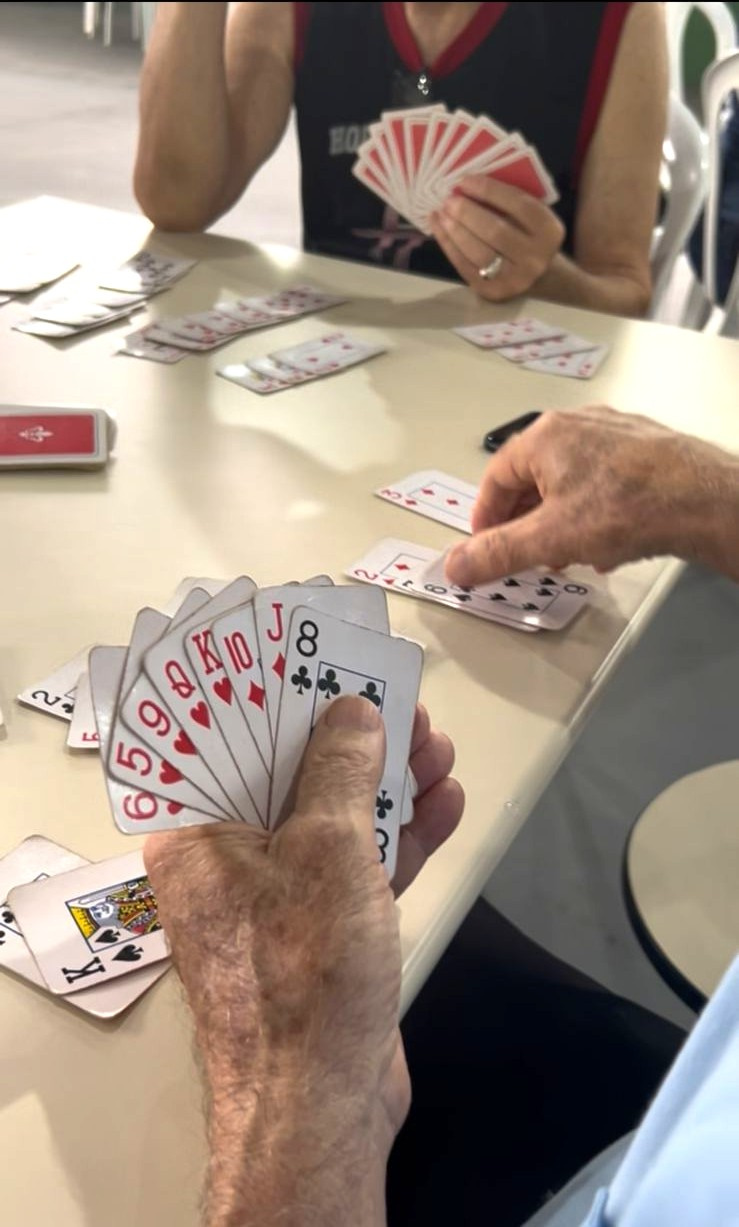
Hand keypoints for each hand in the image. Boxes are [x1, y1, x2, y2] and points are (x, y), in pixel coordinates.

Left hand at [144, 696, 462, 1222]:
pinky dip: (401, 837)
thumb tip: (354, 710)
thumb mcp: (326, 845)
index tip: (328, 662)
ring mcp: (279, 901)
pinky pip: (360, 867)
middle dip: (356, 741)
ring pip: (335, 821)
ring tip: (439, 748)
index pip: (231, 742)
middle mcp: (228, 862)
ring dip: (389, 785)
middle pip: (293, 776)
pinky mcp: (323, 934)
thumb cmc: (305, 965)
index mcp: (197, 835)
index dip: (281, 697)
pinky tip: (445, 802)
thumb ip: (340, 766)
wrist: (322, 1104)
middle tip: (408, 706)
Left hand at [430, 175, 564, 300]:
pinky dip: (448, 245)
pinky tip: (438, 228)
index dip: (490, 191)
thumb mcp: (532, 217)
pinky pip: (465, 266)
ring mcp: (513, 279)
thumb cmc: (531, 236)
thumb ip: (510, 202)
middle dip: (468, 213)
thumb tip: (468, 185)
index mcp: (549, 231)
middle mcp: (535, 258)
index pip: (518, 205)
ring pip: (478, 252)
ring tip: (441, 212)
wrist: (542, 278)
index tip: (465, 180)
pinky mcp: (492, 291)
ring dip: (455, 230)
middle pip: (496, 231)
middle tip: (449, 199)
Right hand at [445, 405, 738, 585]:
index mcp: (545, 436)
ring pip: (569, 480)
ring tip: (565, 554)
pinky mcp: (644, 449)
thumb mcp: (549, 538)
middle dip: (523, 522)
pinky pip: (602, 481)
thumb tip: (456, 566)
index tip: (485, 548)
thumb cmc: (627, 507)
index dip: (486, 517)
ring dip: (558, 520)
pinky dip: (592, 512)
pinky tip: (605, 544)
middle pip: (532, 477)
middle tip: (522, 555)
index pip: (496, 477)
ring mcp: (614, 433)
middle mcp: (577, 424)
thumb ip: (497, 553)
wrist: (702, 500)